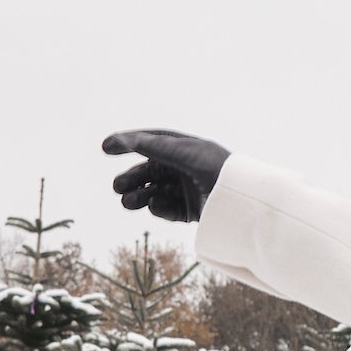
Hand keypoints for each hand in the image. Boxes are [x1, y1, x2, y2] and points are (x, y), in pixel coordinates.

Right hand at [102, 128, 229, 221]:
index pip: (151, 141)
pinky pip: (167, 209)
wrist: (245, 205)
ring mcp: (187, 190)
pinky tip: (155, 206)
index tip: (105, 146)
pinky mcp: (191, 211)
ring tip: (127, 202)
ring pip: (153, 191)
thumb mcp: (186, 154)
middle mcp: (185, 168)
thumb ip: (156, 146)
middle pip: (148, 171)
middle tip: (117, 187)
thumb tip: (127, 139)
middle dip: (131, 177)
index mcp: (186, 148)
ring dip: (138, 195)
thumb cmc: (219, 171)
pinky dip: (158, 208)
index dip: (128, 142)